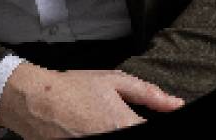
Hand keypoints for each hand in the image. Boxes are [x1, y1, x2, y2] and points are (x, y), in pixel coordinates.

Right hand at [0, 63, 183, 138]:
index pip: (153, 133)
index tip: (154, 121)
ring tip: (107, 122)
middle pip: (137, 138)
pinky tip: (98, 128)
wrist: (37, 101)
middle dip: (135, 129)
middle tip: (125, 119)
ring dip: (119, 131)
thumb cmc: (75, 88)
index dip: (162, 127)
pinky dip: (104, 137)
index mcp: (124, 125)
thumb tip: (178, 105)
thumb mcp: (113, 81)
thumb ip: (148, 94)